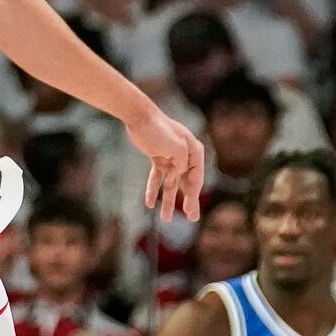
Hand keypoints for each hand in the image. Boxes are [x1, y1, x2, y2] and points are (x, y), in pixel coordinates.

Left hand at [125, 106, 205, 221]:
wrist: (139, 116)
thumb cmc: (159, 128)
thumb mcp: (176, 147)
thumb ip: (181, 164)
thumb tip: (177, 177)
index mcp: (194, 151)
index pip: (196, 177)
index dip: (193, 195)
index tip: (189, 210)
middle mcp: (185, 155)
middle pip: (187, 183)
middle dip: (189, 201)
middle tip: (193, 219)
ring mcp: (171, 157)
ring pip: (171, 183)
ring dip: (169, 201)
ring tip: (166, 219)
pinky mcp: (158, 157)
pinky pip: (157, 177)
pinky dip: (153, 189)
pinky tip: (149, 203)